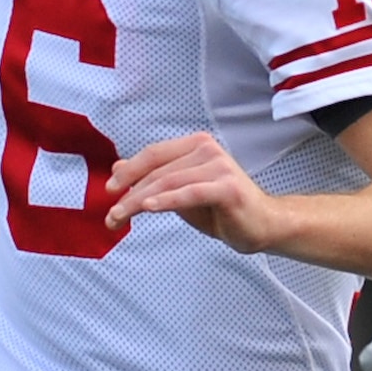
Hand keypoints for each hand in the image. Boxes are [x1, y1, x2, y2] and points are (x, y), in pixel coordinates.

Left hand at [106, 132, 283, 251]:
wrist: (262, 225)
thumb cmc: (222, 209)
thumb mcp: (180, 191)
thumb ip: (154, 179)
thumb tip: (118, 167)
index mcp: (195, 145)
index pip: (153, 154)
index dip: (128, 171)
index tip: (108, 190)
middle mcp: (207, 150)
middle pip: (157, 171)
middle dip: (129, 194)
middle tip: (111, 216)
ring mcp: (219, 167)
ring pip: (168, 182)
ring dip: (139, 202)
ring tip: (119, 217)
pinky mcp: (227, 187)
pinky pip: (189, 193)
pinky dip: (166, 200)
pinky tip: (147, 208)